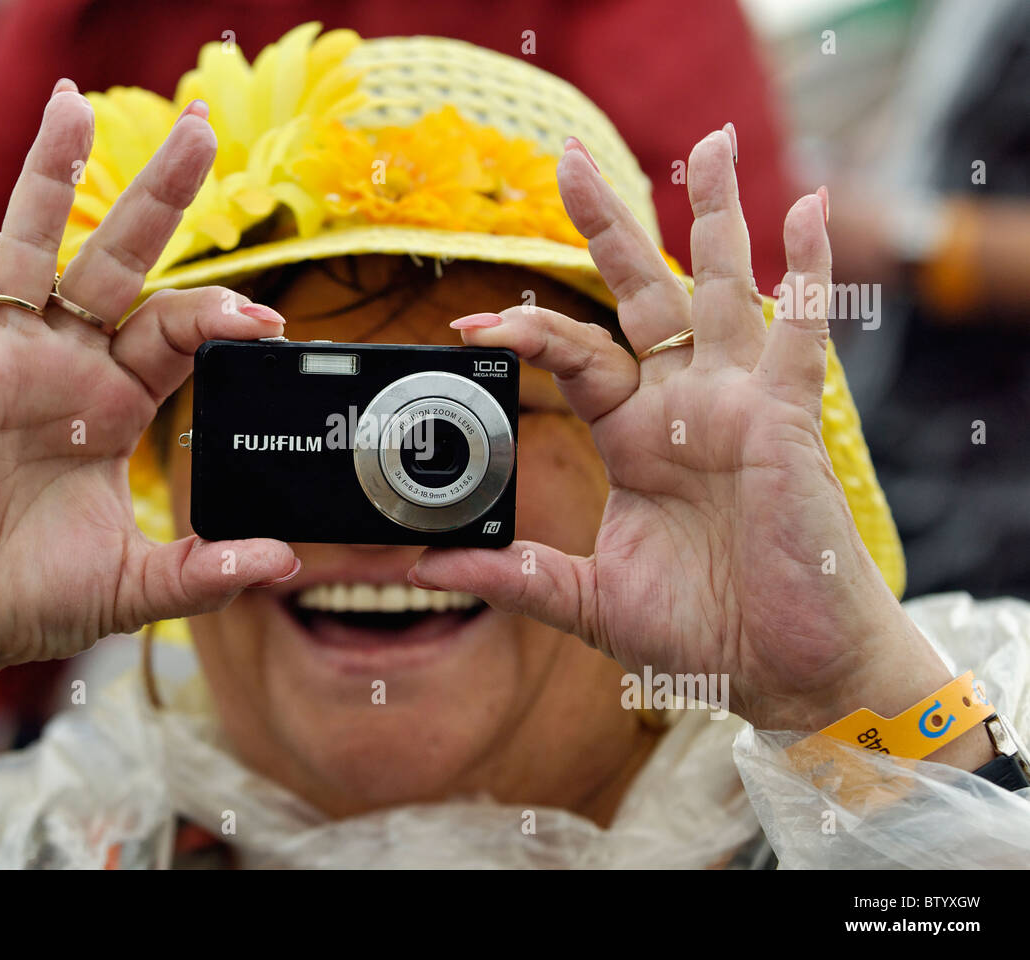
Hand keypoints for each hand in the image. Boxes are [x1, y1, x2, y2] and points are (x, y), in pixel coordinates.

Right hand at [0, 82, 297, 689]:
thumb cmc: (29, 594)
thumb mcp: (132, 584)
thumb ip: (203, 570)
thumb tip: (281, 563)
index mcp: (116, 400)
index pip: (176, 328)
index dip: (218, 312)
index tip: (264, 320)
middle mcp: (66, 364)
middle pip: (119, 260)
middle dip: (159, 196)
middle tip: (200, 127)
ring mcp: (4, 359)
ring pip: (33, 249)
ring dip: (50, 177)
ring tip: (72, 104)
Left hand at [411, 129, 955, 732]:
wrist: (782, 676)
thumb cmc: (702, 635)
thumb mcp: (589, 600)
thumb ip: (514, 574)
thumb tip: (426, 566)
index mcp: (636, 438)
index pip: (577, 355)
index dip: (527, 329)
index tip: (469, 327)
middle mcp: (685, 408)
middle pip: (642, 293)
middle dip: (608, 226)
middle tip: (568, 156)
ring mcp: (739, 407)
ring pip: (724, 289)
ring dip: (718, 215)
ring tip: (712, 141)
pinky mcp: (788, 424)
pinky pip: (803, 337)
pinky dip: (810, 274)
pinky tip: (806, 211)